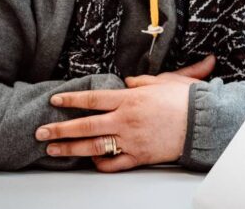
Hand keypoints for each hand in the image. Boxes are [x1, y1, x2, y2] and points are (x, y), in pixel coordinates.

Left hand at [35, 55, 214, 171]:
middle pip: (85, 125)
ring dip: (70, 149)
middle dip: (59, 129)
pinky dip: (100, 164)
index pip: (92, 99)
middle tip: (41, 131)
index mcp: (130, 99)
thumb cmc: (187, 99)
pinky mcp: (139, 157)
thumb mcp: (165, 81)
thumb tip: (129, 82)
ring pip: (93, 147)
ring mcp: (130, 141)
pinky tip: (91, 162)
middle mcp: (125, 120)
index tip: (55, 101)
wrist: (203, 122)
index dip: (71, 100)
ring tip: (53, 149)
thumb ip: (143, 81)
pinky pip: (114, 164)